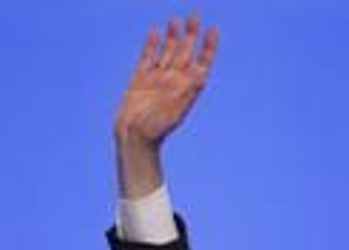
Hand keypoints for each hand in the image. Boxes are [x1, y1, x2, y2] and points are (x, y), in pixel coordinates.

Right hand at [114, 15, 219, 197]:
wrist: (134, 135)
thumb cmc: (157, 127)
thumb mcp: (176, 110)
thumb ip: (188, 91)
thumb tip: (201, 74)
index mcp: (187, 88)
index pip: (201, 63)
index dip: (208, 47)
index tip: (213, 30)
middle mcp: (174, 80)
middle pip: (185, 52)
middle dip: (191, 35)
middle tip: (195, 15)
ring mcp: (158, 77)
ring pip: (167, 51)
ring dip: (173, 36)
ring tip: (176, 20)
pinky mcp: (141, 77)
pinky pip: (148, 56)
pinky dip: (152, 44)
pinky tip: (156, 32)